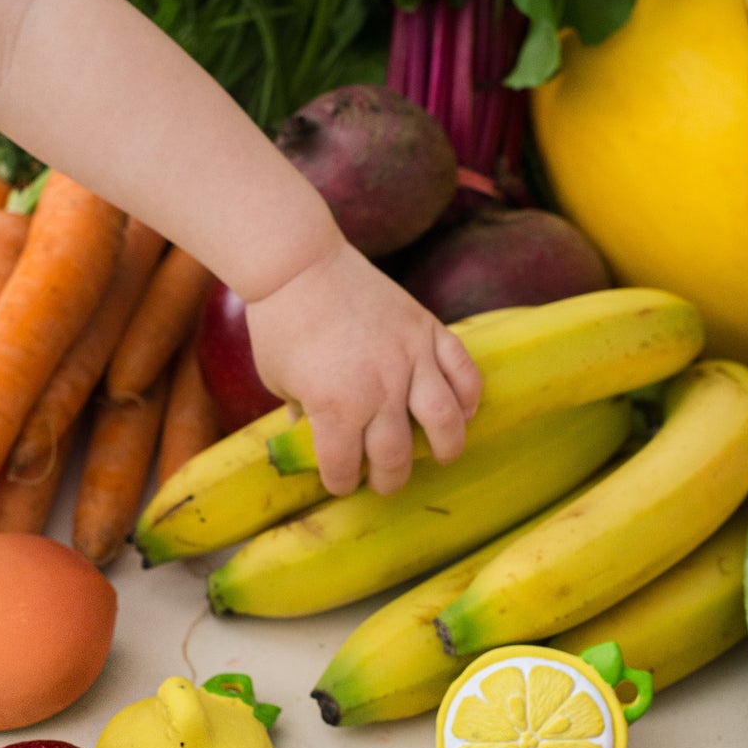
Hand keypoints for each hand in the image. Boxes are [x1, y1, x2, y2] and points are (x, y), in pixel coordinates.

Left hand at [245, 237, 481, 494]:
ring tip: (443, 456)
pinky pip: (464, 372)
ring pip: (445, 420)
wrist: (300, 264)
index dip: (340, 482)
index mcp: (336, 407)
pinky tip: (464, 412)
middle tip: (385, 481)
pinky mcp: (429, 331)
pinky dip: (469, 397)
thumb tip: (315, 438)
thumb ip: (303, 413)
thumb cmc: (281, 324)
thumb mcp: (279, 381)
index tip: (342, 483)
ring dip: (446, 448)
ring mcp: (410, 358)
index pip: (344, 466)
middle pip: (395, 455)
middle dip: (389, 478)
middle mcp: (379, 389)